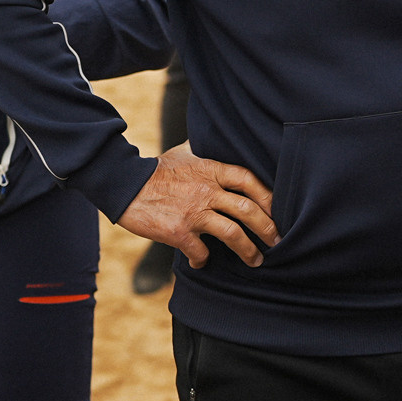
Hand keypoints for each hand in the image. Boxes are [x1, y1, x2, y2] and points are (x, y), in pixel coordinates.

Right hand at [118, 143, 276, 268]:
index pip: (249, 180)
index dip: (268, 197)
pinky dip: (203, 261)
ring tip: (255, 261)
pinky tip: (201, 262)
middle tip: (276, 242)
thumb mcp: (185, 151)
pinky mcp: (179, 232)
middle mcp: (207, 190)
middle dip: (267, 229)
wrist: (124, 184)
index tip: (277, 211)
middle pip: (248, 211)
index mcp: (211, 169)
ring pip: (233, 234)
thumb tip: (218, 138)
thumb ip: (205, 150)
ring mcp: (194, 212)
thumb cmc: (156, 169)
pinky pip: (201, 252)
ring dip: (248, 251)